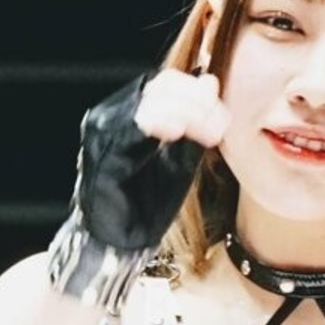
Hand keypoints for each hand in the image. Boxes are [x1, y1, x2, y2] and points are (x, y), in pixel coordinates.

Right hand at [73, 71, 229, 254]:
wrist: (119, 242)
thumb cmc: (145, 203)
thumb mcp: (180, 159)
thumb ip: (194, 124)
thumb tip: (210, 82)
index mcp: (129, 113)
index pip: (166, 83)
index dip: (198, 93)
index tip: (222, 116)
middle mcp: (112, 115)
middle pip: (159, 87)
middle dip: (196, 102)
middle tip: (220, 123)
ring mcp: (103, 132)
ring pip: (148, 103)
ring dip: (185, 113)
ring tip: (208, 131)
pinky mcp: (102, 154)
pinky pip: (131, 129)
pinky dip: (158, 124)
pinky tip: (178, 132)